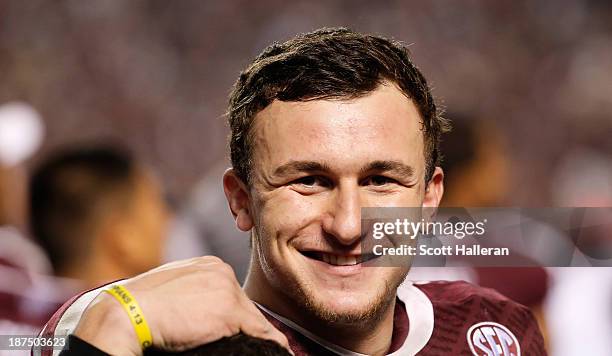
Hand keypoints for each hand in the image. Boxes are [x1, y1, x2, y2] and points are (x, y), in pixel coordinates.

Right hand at [73, 256, 290, 354]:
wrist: (125, 314)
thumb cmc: (137, 307)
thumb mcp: (170, 292)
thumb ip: (192, 295)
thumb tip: (206, 316)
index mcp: (206, 265)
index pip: (230, 293)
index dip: (233, 316)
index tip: (235, 331)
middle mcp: (220, 270)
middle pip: (244, 306)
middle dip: (244, 326)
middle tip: (251, 343)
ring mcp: (227, 289)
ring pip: (253, 319)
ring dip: (255, 336)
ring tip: (265, 349)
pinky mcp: (230, 311)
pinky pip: (262, 332)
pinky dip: (272, 344)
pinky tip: (280, 352)